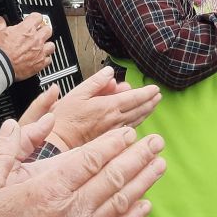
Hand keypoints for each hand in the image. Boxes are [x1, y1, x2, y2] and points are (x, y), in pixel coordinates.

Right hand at [0, 13, 52, 80]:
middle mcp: (36, 39)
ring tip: (41, 47)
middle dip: (43, 30)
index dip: (35, 18)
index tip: (32, 20)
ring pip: (52, 45)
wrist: (0, 67)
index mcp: (26, 29)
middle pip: (48, 29)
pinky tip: (40, 59)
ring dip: (47, 45)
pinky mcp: (40, 64)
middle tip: (37, 33)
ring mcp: (39, 52)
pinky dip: (45, 59)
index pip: (38, 17)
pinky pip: (49, 60)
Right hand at [0, 120, 163, 216]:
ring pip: (121, 202)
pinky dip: (133, 216)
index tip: (129, 132)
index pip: (91, 159)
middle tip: (157, 140)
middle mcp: (71, 211)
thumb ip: (3, 152)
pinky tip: (145, 204)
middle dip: (138, 156)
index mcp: (47, 190)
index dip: (113, 143)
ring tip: (160, 164)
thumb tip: (15, 124)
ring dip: (143, 181)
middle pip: (114, 177)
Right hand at [44, 67, 160, 149]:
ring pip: (136, 120)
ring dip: (147, 111)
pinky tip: (139, 119)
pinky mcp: (110, 139)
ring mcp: (113, 131)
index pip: (133, 98)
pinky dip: (137, 121)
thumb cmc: (65, 119)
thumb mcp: (77, 94)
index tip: (155, 88)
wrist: (58, 142)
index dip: (146, 93)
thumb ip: (96, 82)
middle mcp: (114, 120)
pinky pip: (129, 128)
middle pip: (139, 109)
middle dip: (150, 101)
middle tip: (158, 95)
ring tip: (153, 104)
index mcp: (108, 106)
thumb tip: (109, 73)